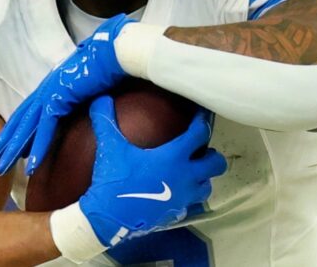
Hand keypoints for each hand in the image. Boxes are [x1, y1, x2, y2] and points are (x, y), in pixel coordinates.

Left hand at [0, 14, 133, 174]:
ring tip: (1, 169)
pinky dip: (38, 147)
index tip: (7, 148)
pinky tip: (30, 165)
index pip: (27, 112)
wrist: (116, 52)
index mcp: (52, 85)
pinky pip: (46, 127)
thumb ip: (80, 95)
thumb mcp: (90, 84)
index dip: (15, 131)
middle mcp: (47, 88)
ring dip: (13, 150)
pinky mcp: (60, 97)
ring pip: (27, 127)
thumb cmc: (108, 64)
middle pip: (20, 121)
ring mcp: (51, 92)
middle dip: (4, 143)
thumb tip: (82, 103)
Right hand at [79, 96, 226, 245]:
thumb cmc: (114, 179)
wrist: (109, 218)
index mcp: (174, 157)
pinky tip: (176, 190)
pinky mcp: (177, 213)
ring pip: (207, 185)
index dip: (202, 120)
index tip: (201, 113)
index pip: (199, 133)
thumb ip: (106, 120)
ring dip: (203, 177)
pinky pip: (191, 202)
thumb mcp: (110, 147)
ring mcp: (183, 197)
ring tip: (190, 170)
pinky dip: (188, 195)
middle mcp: (185, 176)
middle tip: (198, 148)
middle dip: (211, 154)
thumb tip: (100, 99)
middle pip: (215, 163)